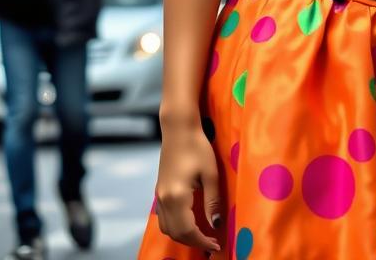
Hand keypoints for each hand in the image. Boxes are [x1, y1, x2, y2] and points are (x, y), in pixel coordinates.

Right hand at [154, 118, 221, 252]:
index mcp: (177, 196)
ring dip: (183, 236)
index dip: (202, 241)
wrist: (179, 129)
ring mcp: (159, 196)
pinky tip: (190, 222)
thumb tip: (216, 224)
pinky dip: (176, 226)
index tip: (217, 245)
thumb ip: (212, 201)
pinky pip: (164, 218)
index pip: (187, 230)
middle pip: (175, 233)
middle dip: (193, 242)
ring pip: (167, 228)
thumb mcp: (211, 174)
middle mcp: (164, 199)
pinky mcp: (159, 191)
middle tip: (211, 243)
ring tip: (202, 235)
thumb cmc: (197, 147)